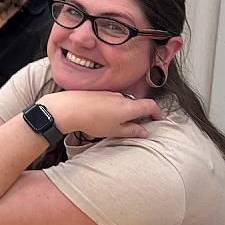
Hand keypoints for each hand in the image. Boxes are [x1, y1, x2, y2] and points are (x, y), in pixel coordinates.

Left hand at [42, 90, 162, 140]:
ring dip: (124, 110)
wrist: (68, 109)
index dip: (156, 112)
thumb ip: (132, 130)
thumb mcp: (115, 131)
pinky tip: (102, 116)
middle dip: (139, 114)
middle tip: (135, 125)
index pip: (150, 105)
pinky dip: (112, 107)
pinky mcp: (97, 92)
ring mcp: (109, 93)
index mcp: (129, 106)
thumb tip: (145, 132)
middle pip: (136, 103)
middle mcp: (121, 96)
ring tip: (116, 123)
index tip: (157, 119)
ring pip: (122, 101)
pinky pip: (110, 99)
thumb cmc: (92, 121)